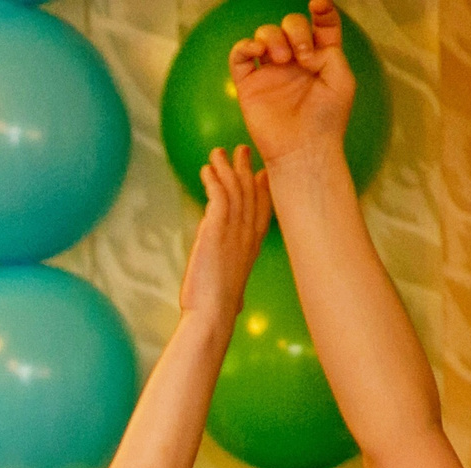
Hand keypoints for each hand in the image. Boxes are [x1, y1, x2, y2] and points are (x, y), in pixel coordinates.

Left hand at [182, 146, 271, 318]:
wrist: (212, 313)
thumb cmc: (219, 310)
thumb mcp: (233, 294)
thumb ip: (235, 290)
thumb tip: (238, 304)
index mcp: (253, 247)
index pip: (263, 210)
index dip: (264, 188)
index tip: (263, 172)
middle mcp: (248, 234)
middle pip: (251, 192)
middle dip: (246, 169)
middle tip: (242, 150)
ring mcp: (235, 229)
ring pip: (235, 188)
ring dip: (226, 168)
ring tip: (218, 152)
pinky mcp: (217, 229)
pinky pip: (219, 195)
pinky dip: (213, 180)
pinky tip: (207, 170)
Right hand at [229, 1, 356, 172]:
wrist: (303, 149)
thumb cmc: (327, 120)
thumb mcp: (342, 79)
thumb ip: (329, 51)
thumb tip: (302, 49)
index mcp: (320, 57)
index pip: (321, 24)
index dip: (321, 9)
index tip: (319, 4)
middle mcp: (294, 61)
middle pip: (291, 24)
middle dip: (296, 30)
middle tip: (302, 55)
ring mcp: (270, 72)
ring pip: (265, 34)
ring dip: (274, 37)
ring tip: (283, 59)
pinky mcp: (249, 85)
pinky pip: (239, 56)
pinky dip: (245, 46)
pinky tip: (257, 52)